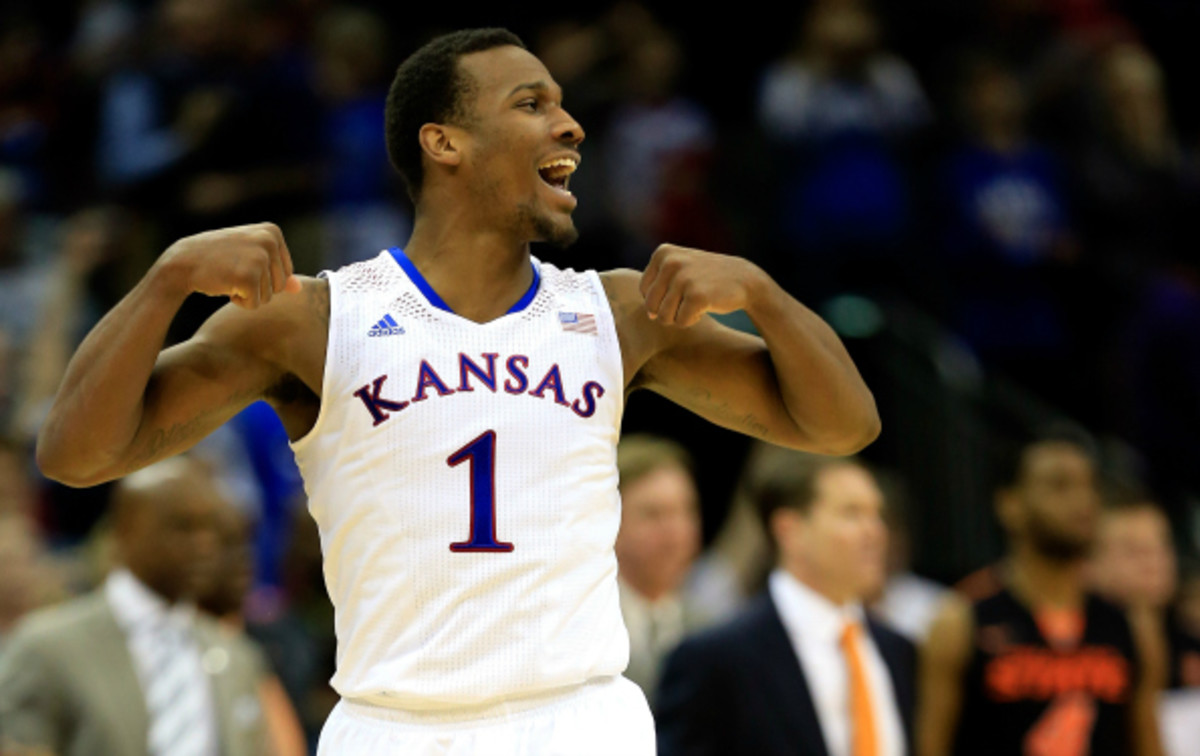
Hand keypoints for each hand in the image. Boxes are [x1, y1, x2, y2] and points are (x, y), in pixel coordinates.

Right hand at [157, 222, 300, 308]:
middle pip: (280, 286)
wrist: (182, 262)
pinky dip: (240, 302)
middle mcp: (269, 240)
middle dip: (257, 287)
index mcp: (273, 231)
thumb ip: (276, 270)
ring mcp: (260, 258)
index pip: (287, 272)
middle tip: (233, 272)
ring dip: (248, 294)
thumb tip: (299, 288)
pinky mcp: (249, 277)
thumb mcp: (249, 257)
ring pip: (269, 297)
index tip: (241, 263)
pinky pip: (255, 305)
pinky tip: (225, 285)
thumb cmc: (217, 259)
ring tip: (228, 276)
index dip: (264, 277)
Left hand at [638, 244, 767, 326]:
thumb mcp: (679, 267)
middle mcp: (671, 262)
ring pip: (664, 317)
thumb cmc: (707, 278)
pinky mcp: (696, 296)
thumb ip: (657, 284)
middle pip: (651, 306)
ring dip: (680, 316)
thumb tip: (650, 315)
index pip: (644, 291)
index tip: (682, 288)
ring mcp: (683, 278)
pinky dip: (692, 320)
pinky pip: (681, 322)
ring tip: (696, 302)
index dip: (662, 298)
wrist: (745, 279)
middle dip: (668, 311)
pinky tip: (705, 307)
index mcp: (663, 253)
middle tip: (688, 300)